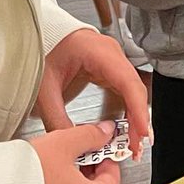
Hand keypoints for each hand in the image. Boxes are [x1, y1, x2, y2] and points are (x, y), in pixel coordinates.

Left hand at [37, 27, 149, 144]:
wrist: (42, 36)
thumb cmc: (45, 49)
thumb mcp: (45, 88)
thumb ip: (56, 118)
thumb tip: (72, 143)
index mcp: (100, 53)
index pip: (127, 82)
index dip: (138, 109)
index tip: (141, 132)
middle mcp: (112, 56)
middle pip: (134, 90)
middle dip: (138, 120)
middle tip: (135, 148)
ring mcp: (113, 63)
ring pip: (133, 94)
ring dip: (135, 119)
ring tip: (132, 144)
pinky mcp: (110, 71)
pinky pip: (125, 93)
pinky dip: (127, 112)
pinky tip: (126, 130)